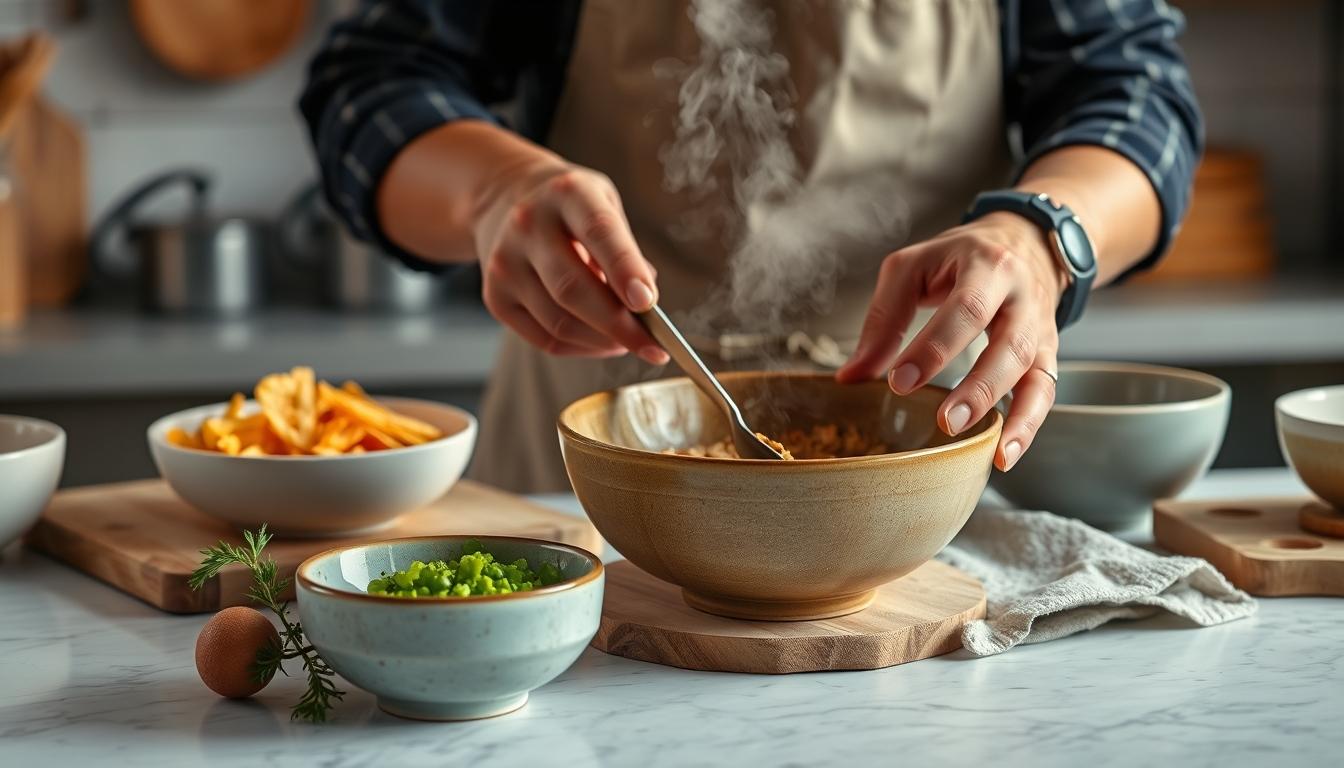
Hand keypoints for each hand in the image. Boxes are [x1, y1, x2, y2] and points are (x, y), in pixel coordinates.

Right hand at [473, 159, 668, 364]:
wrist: (504, 199)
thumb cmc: (570, 208)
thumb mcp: (604, 205)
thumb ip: (627, 251)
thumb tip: (646, 307)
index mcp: (567, 193)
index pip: (599, 232)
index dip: (624, 270)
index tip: (648, 304)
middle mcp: (528, 225)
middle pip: (573, 288)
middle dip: (618, 325)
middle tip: (652, 346)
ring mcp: (505, 263)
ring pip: (560, 322)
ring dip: (602, 341)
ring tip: (629, 341)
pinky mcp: (495, 297)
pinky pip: (545, 338)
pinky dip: (581, 348)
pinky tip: (601, 341)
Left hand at [836, 212, 1068, 470]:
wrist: (1026, 240)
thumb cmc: (959, 257)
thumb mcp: (912, 268)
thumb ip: (883, 319)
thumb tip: (851, 377)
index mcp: (986, 266)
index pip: (966, 309)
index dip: (934, 348)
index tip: (900, 382)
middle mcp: (1021, 297)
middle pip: (1008, 344)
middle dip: (977, 387)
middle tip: (944, 423)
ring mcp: (1039, 327)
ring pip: (1034, 373)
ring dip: (1009, 414)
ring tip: (981, 446)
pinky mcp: (1047, 352)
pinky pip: (1045, 391)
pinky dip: (1028, 426)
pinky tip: (1004, 455)